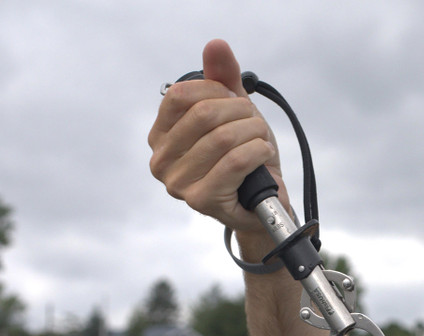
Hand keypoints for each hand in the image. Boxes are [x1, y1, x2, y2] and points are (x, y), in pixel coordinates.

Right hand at [148, 39, 288, 231]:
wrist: (262, 202)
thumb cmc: (244, 160)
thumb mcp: (234, 114)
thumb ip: (222, 80)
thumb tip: (215, 45)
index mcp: (160, 136)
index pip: (180, 95)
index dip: (217, 91)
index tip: (235, 102)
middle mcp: (161, 161)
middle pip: (204, 114)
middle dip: (241, 113)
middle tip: (254, 123)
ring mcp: (178, 184)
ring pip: (224, 138)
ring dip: (255, 133)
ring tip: (260, 141)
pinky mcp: (201, 201)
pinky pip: (235, 162)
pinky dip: (258, 152)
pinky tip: (263, 156)